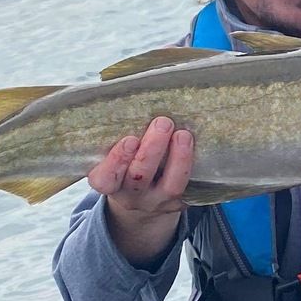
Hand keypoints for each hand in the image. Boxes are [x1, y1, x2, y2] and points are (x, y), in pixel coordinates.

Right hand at [87, 116, 191, 265]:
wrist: (141, 198)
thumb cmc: (123, 164)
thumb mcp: (110, 154)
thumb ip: (114, 136)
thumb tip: (126, 97)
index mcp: (107, 183)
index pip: (105, 178)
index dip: (116, 160)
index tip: (130, 139)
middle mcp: (130, 197)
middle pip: (139, 178)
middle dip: (152, 150)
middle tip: (163, 122)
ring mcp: (156, 202)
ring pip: (170, 185)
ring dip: (178, 158)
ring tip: (184, 134)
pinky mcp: (178, 203)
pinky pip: (189, 187)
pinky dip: (191, 165)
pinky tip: (195, 145)